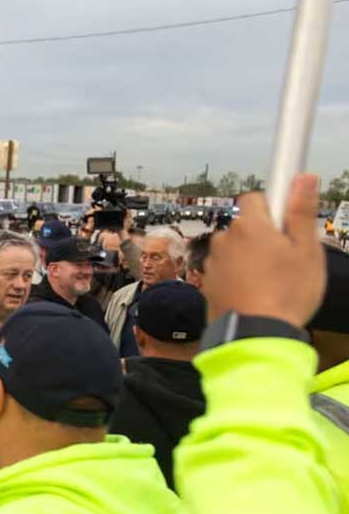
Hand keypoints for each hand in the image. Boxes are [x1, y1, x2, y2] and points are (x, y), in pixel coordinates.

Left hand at [204, 174, 325, 328]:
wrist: (255, 336)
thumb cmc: (287, 292)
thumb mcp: (306, 250)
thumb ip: (301, 211)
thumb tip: (304, 176)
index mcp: (248, 225)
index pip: (256, 198)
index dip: (273, 207)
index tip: (286, 222)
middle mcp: (224, 239)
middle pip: (245, 226)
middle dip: (263, 236)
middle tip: (285, 258)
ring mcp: (212, 262)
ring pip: (235, 250)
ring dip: (249, 257)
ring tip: (270, 281)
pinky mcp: (207, 283)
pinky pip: (226, 270)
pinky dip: (238, 276)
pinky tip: (254, 293)